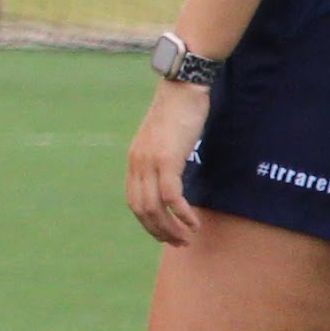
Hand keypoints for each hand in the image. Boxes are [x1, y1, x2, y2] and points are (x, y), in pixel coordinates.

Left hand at [124, 80, 211, 245]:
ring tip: (188, 238)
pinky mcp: (167, 159)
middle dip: (160, 231)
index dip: (148, 223)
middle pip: (142, 210)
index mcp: (134, 160)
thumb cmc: (178, 111)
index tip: (165, 234)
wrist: (182, 87)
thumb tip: (171, 175)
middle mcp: (137, 163)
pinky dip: (183, 214)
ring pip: (155, 207)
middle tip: (179, 243)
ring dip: (172, 228)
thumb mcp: (164, 139)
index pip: (134, 201)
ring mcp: (150, 162)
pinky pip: (172, 196)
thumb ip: (162, 158)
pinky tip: (195, 222)